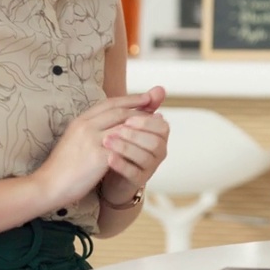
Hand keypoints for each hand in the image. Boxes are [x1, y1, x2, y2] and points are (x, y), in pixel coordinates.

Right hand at [34, 88, 165, 206]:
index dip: (130, 99)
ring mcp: (91, 139)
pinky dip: (136, 143)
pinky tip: (147, 145)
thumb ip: (92, 128)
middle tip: (157, 108)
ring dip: (142, 125)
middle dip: (141, 108)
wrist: (48, 185)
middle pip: (119, 111)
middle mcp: (86, 125)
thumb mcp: (75, 139)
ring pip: (124, 126)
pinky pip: (123, 146)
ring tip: (157, 125)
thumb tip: (113, 124)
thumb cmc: (63, 165)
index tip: (147, 97)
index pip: (110, 103)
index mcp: (80, 120)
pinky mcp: (97, 155)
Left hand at [99, 87, 169, 205]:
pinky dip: (121, 164)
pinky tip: (108, 157)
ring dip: (125, 148)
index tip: (127, 119)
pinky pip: (133, 173)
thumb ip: (143, 107)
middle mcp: (158, 152)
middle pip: (154, 143)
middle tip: (115, 130)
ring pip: (144, 158)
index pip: (162, 127)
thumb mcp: (130, 124)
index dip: (146, 122)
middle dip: (135, 135)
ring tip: (106, 141)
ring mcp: (149, 168)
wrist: (109, 173)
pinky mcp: (137, 181)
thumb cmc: (122, 145)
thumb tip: (159, 88)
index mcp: (159, 137)